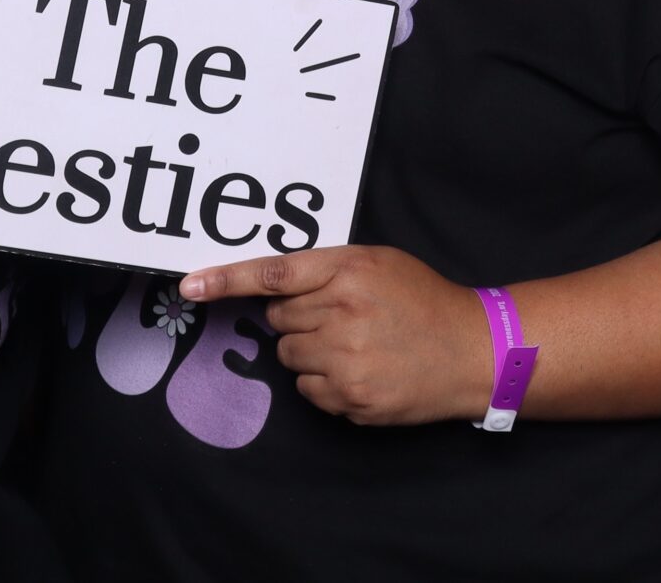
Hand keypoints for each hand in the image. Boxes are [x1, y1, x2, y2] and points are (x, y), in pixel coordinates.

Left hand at [180, 246, 490, 425]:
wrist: (472, 351)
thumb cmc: (422, 300)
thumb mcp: (378, 263)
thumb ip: (326, 269)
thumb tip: (273, 290)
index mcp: (348, 271)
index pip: (273, 273)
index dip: (225, 279)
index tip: (188, 285)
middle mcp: (342, 313)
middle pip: (278, 320)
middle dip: (300, 319)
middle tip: (341, 318)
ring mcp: (346, 359)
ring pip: (289, 357)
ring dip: (312, 352)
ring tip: (356, 346)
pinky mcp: (351, 397)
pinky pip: (308, 391)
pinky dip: (326, 384)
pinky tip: (361, 371)